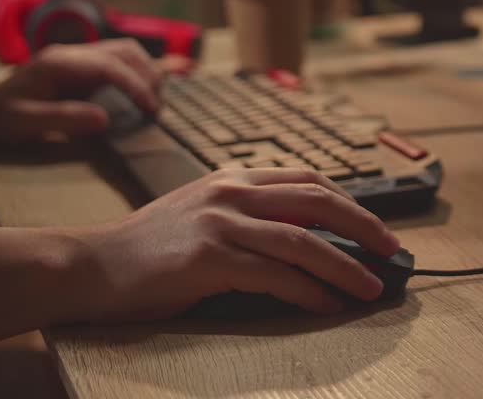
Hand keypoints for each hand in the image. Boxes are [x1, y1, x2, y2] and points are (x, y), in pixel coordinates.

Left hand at [0, 40, 162, 140]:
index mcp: (59, 63)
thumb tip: (104, 119)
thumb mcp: (26, 122)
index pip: (110, 66)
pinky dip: (133, 75)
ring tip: (151, 101)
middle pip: (124, 51)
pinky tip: (135, 97)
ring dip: (144, 73)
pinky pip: (116, 62)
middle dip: (147, 76)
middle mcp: (71, 53)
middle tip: (156, 108)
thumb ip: (64, 118)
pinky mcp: (80, 66)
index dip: (135, 86)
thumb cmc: (0, 117)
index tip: (151, 109)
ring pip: (124, 52)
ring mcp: (76, 56)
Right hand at [58, 169, 399, 320]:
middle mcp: (232, 194)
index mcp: (233, 179)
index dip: (349, 202)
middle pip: (318, 201)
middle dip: (363, 226)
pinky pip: (275, 275)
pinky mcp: (210, 259)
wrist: (91, 265)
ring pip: (304, 241)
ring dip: (346, 266)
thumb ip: (247, 215)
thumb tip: (303, 239)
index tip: (374, 225)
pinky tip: (328, 304)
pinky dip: (309, 291)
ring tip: (371, 285)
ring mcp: (221, 224)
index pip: (308, 180)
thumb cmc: (147, 248)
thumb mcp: (201, 213)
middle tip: (391, 249)